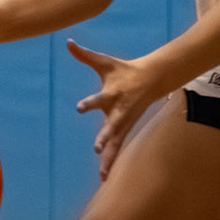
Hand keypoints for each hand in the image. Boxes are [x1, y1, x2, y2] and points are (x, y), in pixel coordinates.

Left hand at [67, 40, 160, 178]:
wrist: (152, 79)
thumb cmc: (124, 71)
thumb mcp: (104, 62)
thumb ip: (84, 55)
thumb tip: (68, 41)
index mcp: (112, 95)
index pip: (99, 99)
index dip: (89, 103)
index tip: (79, 108)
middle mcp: (118, 112)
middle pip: (111, 127)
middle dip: (105, 137)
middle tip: (97, 148)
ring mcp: (123, 123)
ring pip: (116, 143)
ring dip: (109, 159)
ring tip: (102, 176)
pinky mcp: (125, 130)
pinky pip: (117, 149)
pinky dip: (111, 163)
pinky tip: (103, 177)